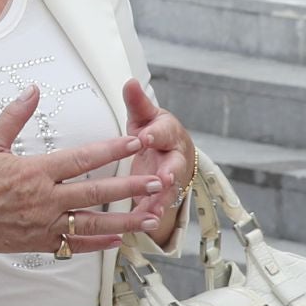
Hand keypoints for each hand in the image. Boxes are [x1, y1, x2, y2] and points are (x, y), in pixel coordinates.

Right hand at [0, 86, 163, 263]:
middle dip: (129, 188)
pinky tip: (117, 240)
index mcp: (33, 172)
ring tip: (149, 217)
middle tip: (158, 183)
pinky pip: (73, 245)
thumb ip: (14, 116)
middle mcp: (42, 200)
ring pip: (91, 223)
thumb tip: (33, 89)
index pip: (81, 159)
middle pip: (95, 193)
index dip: (111, 149)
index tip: (135, 141)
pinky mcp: (36, 243)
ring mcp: (41, 225)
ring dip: (123, 221)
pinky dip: (96, 243)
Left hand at [123, 80, 194, 237]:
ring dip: (162, 200)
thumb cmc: (151, 131)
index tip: (143, 138)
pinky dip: (153, 215)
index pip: (163, 132)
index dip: (154, 135)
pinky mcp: (165, 194)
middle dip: (170, 172)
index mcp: (168, 132)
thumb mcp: (144, 116)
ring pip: (170, 190)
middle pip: (175, 164)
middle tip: (163, 178)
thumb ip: (137, 102)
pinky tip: (145, 224)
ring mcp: (173, 177)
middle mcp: (175, 155)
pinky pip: (160, 205)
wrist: (168, 152)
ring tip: (153, 211)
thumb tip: (130, 81)